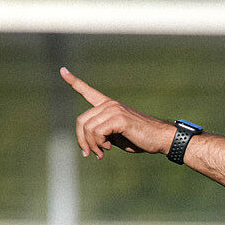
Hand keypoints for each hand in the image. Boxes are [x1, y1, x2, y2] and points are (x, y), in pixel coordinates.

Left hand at [59, 68, 175, 158]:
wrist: (161, 139)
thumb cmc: (140, 139)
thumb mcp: (116, 137)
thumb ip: (101, 135)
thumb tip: (87, 146)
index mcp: (108, 105)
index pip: (88, 91)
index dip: (74, 81)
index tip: (63, 70)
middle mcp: (109, 104)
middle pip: (81, 121)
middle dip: (83, 140)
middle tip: (91, 154)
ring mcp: (114, 109)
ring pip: (88, 128)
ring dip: (92, 145)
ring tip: (102, 152)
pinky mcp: (119, 118)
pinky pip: (97, 132)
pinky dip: (99, 143)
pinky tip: (108, 148)